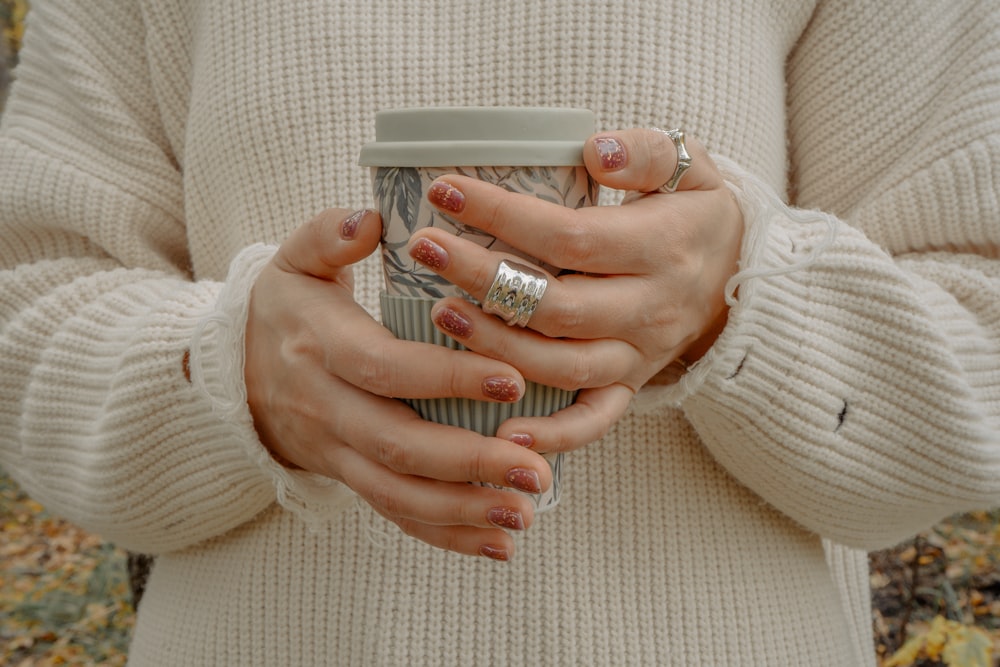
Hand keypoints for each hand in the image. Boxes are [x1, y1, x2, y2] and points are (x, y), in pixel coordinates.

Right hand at [244, 208, 553, 559]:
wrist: (236, 372)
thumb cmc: (286, 308)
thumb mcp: (293, 261)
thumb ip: (327, 234)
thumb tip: (368, 217)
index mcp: (321, 347)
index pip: (386, 369)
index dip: (447, 378)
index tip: (512, 380)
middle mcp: (327, 408)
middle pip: (397, 445)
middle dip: (469, 461)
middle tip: (535, 469)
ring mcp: (336, 451)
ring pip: (397, 493)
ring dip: (463, 510)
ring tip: (525, 513)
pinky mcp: (348, 476)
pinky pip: (394, 513)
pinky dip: (446, 535)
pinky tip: (499, 544)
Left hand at [405, 129, 743, 450]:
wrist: (742, 280)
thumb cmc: (696, 216)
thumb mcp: (691, 167)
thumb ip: (645, 153)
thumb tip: (594, 150)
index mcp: (661, 249)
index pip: (570, 236)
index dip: (504, 217)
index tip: (445, 190)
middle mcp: (650, 309)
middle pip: (555, 304)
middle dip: (482, 278)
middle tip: (422, 248)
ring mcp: (639, 356)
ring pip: (562, 364)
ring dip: (497, 347)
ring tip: (439, 315)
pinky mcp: (631, 386)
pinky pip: (593, 421)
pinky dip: (551, 435)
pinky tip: (500, 433)